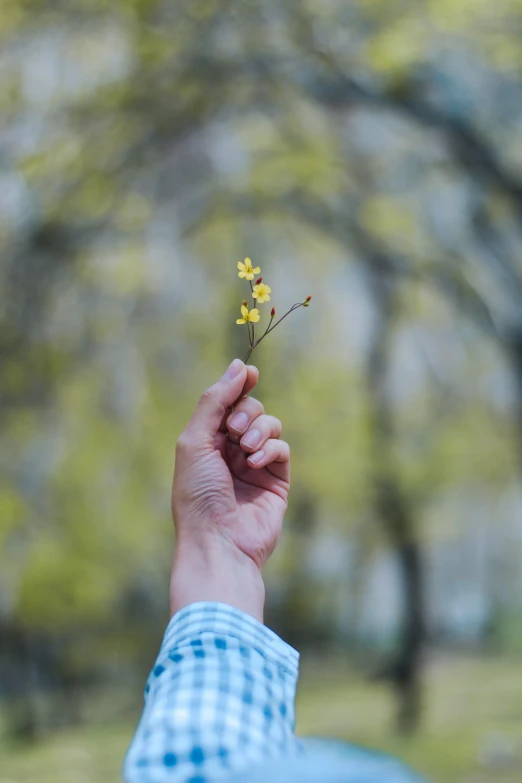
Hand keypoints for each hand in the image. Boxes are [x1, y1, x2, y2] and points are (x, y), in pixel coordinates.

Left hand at [170, 359, 289, 620]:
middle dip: (245, 412)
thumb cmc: (197, 495)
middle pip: (251, 409)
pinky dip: (270, 449)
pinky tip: (255, 463)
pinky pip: (282, 449)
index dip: (238, 385)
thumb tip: (238, 366)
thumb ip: (215, 401)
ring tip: (244, 450)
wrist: (218, 542)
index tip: (249, 373)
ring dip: (258, 429)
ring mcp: (255, 466)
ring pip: (270, 426)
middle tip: (233, 430)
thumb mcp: (195, 440)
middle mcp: (230, 451)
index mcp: (206, 441)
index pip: (226, 402)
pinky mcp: (276, 481)